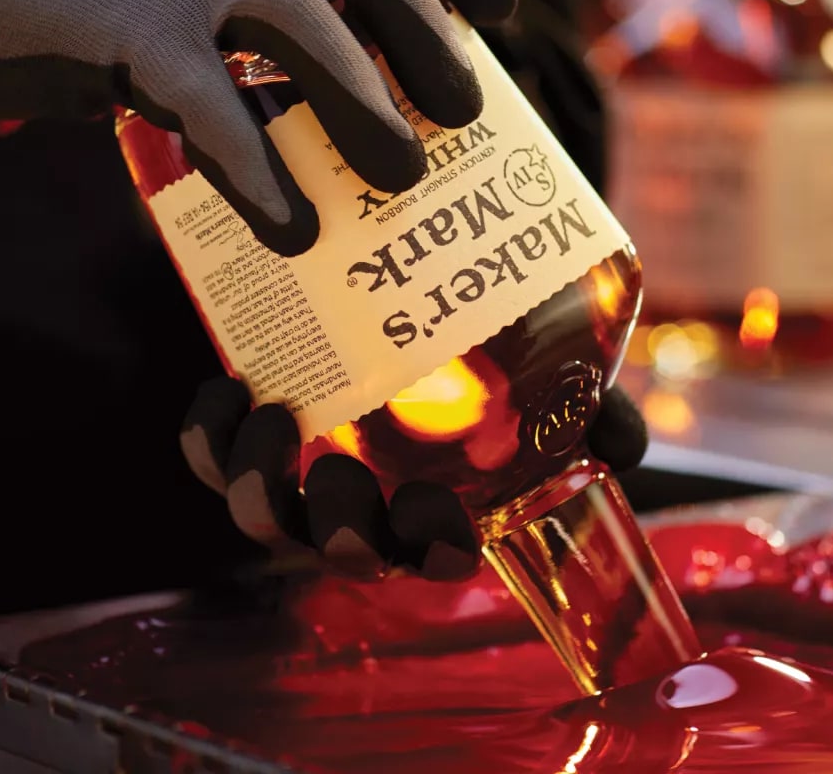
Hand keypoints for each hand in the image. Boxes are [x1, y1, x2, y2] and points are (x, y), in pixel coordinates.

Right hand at [0, 0, 517, 254]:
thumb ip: (274, 11)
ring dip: (364, 101)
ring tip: (401, 179)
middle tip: (461, 114)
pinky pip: (211, 106)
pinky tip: (291, 230)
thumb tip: (368, 109)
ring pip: (301, 18)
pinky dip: (260, 171)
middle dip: (425, 31)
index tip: (496, 10)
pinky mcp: (131, 37)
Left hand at [179, 377, 650, 580]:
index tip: (438, 501)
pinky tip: (230, 386)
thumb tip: (624, 445)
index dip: (434, 544)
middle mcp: (366, 503)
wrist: (391, 275)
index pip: (436, 556)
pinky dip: (208, 433)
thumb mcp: (546, 372)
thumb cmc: (480, 348)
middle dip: (339, 528)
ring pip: (264, 518)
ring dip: (257, 486)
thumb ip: (588, 408)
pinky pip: (208, 457)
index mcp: (436, 507)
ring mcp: (299, 473)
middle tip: (340, 472)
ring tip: (273, 420)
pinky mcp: (243, 432)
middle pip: (344, 551)